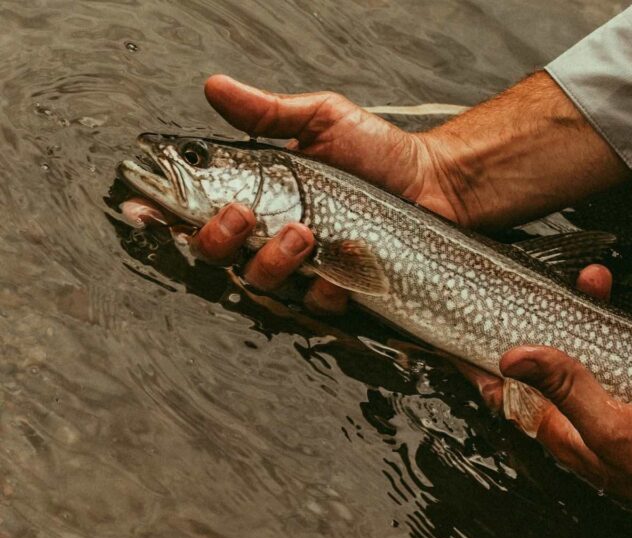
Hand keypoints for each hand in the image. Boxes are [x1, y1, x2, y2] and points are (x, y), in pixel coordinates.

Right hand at [122, 73, 461, 305]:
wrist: (434, 183)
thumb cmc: (379, 153)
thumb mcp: (323, 121)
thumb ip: (268, 113)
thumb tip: (214, 87)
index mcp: (258, 196)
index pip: (195, 212)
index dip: (161, 216)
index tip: (143, 210)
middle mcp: (271, 235)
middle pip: (215, 257)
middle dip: (218, 239)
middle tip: (245, 214)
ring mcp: (305, 267)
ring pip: (261, 284)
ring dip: (273, 260)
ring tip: (306, 230)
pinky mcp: (340, 290)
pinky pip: (316, 303)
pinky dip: (327, 285)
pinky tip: (345, 261)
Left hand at [491, 292, 631, 537]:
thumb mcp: (610, 428)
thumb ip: (565, 388)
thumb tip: (514, 358)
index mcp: (573, 429)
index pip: (523, 392)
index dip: (505, 360)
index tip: (494, 323)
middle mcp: (604, 417)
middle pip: (584, 354)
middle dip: (593, 312)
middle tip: (596, 281)